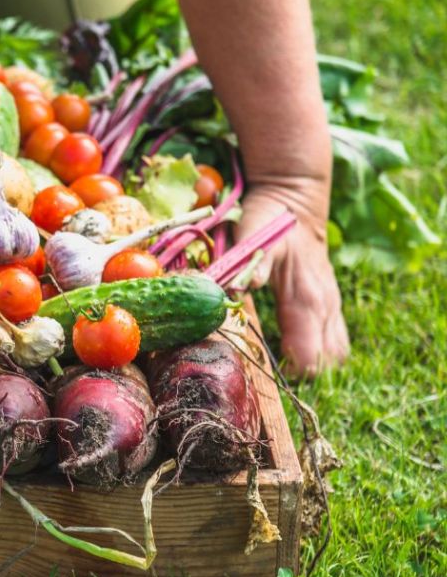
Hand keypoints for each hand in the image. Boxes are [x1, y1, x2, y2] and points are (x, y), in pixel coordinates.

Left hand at [235, 176, 349, 376]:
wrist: (293, 201)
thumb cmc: (269, 223)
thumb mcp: (255, 241)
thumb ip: (251, 267)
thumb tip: (240, 289)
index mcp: (308, 302)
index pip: (311, 359)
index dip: (291, 373)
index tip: (266, 373)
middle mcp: (325, 309)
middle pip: (327, 364)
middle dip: (304, 374)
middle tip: (273, 372)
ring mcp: (331, 307)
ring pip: (336, 354)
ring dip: (315, 364)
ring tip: (284, 364)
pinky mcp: (329, 305)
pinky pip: (333, 340)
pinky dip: (319, 352)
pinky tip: (295, 350)